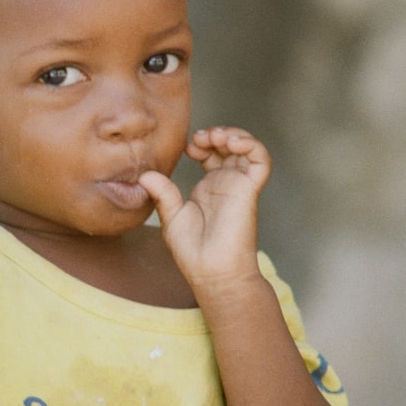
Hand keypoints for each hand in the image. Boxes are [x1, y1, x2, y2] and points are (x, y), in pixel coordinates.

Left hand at [138, 126, 270, 294]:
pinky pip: (261, 161)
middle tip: (200, 138)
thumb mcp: (170, 216)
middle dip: (216, 134)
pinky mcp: (249, 190)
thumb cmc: (192, 251)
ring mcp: (238, 185)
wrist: (210, 271)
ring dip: (234, 134)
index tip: (186, 147)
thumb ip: (162, 192)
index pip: (211, 153)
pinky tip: (232, 143)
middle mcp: (226, 183)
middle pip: (229, 146)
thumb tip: (144, 174)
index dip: (200, 142)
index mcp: (208, 187)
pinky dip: (251, 145)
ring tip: (216, 137)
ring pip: (248, 148)